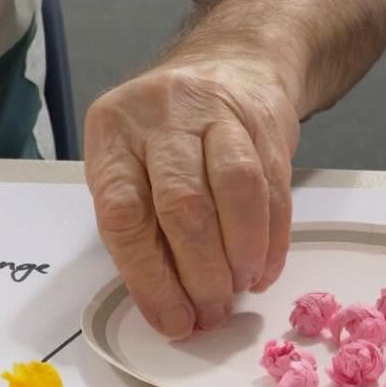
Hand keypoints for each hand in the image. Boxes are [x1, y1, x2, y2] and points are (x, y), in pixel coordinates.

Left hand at [84, 52, 299, 338]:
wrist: (231, 65)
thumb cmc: (166, 134)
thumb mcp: (129, 165)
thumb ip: (140, 227)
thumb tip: (169, 308)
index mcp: (113, 132)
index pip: (124, 213)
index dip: (149, 278)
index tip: (172, 321)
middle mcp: (161, 116)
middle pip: (183, 205)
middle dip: (201, 275)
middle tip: (211, 314)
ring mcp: (216, 112)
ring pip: (235, 191)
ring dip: (240, 257)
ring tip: (238, 290)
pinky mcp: (265, 121)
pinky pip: (273, 188)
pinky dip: (271, 241)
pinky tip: (263, 269)